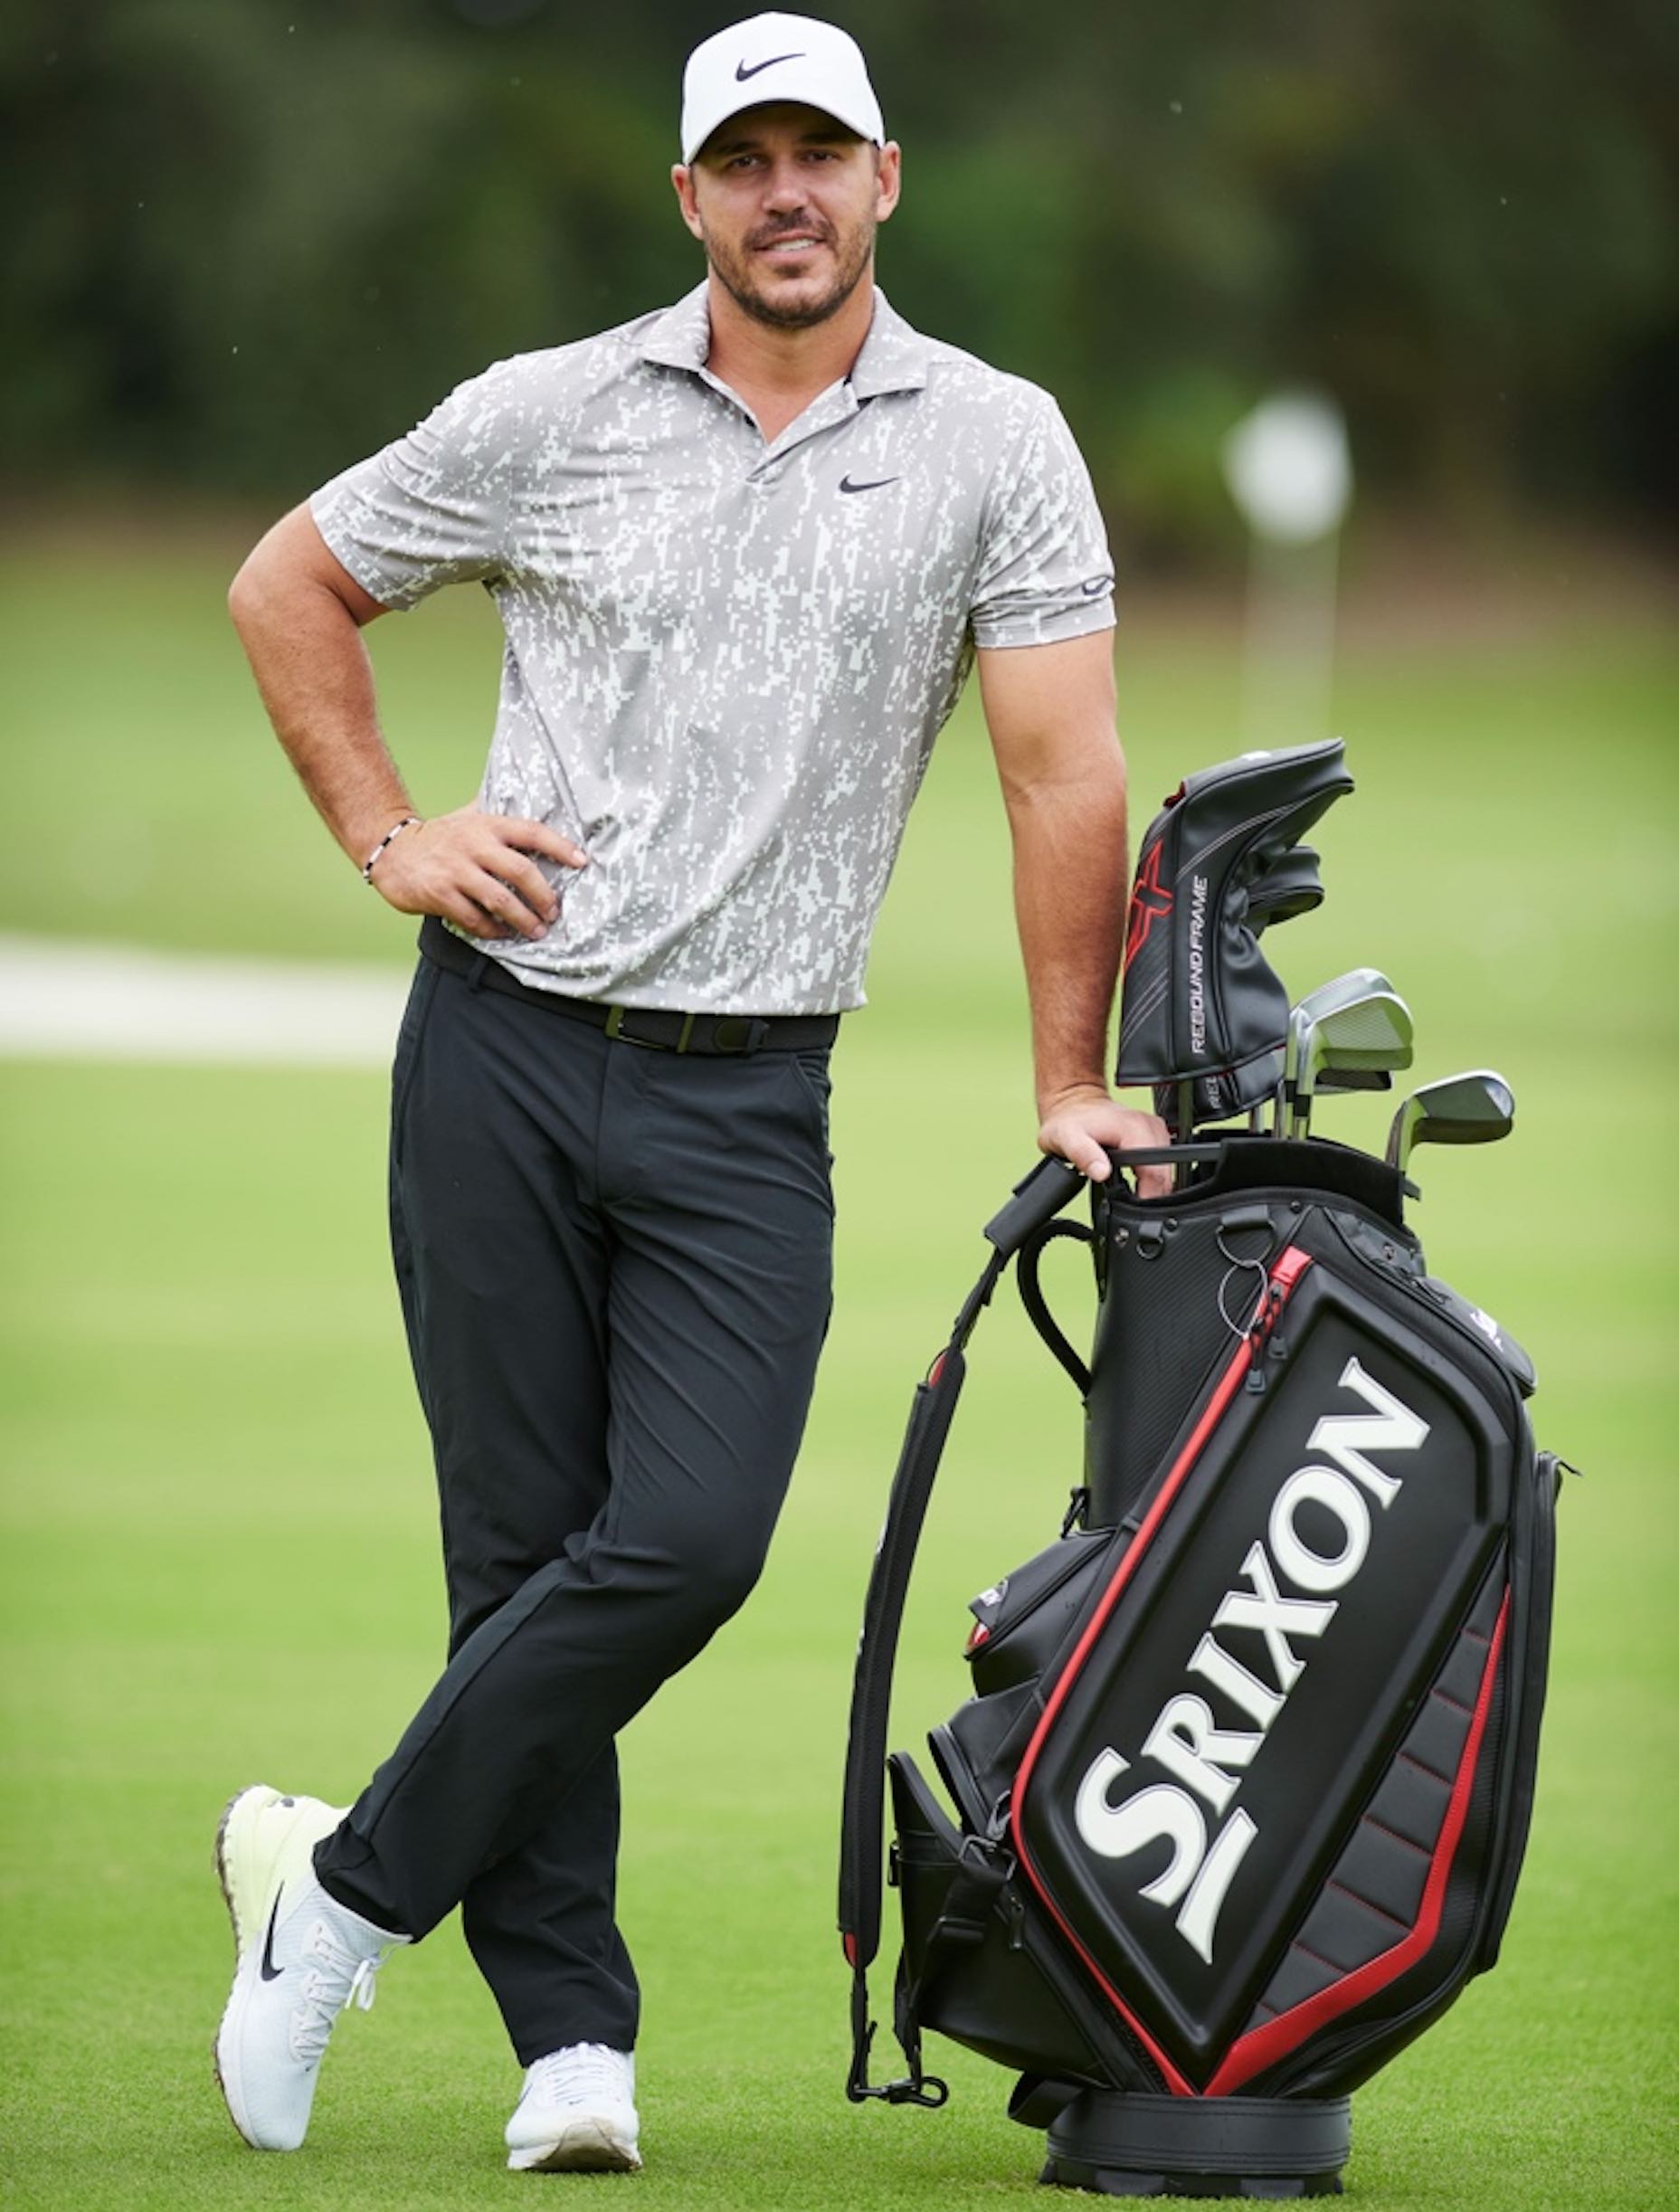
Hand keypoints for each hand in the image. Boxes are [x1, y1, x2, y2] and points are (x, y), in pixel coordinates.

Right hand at [368, 807, 587, 940]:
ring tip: (536, 931)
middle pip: (521, 871)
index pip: (531, 831)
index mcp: (486, 825)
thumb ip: (499, 821)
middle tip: (554, 913)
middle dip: (544, 896)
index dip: (559, 846)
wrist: (392, 850)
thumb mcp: (469, 818)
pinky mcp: (440, 895)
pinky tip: (503, 934)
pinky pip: (475, 919)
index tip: (582, 861)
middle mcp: (474, 845)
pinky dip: (493, 930)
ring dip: (523, 920)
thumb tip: (542, 812)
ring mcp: (456, 871)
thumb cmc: (441, 837)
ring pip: (500, 900)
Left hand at [1038, 1084, 1172, 1200]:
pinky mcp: (1156, 1134)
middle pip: (1164, 1174)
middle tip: (1125, 1198)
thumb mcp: (1068, 1139)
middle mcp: (1150, 1126)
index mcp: (1134, 1128)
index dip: (1148, 1196)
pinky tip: (1134, 1175)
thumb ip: (1084, 1155)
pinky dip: (1152, 1175)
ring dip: (1152, 1184)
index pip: (1155, 1172)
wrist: (1074, 1105)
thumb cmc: (1071, 1121)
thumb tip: (1102, 1172)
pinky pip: (1163, 1163)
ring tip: (1127, 1184)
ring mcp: (1156, 1130)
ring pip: (1166, 1171)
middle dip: (1150, 1193)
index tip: (1133, 1208)